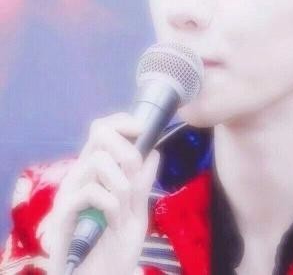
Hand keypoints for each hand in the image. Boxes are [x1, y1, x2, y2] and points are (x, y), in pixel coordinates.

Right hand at [45, 112, 160, 274]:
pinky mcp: (63, 212)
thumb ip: (143, 182)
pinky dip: (111, 202)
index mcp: (97, 170)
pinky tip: (113, 218)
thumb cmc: (113, 245)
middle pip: (99, 133)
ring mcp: (70, 191)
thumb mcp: (136, 210)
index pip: (103, 128)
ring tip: (124, 206)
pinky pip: (91, 191)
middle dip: (127, 150)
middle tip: (135, 173)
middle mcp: (80, 174)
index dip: (123, 122)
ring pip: (99, 160)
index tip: (143, 128)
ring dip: (122, 183)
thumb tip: (155, 151)